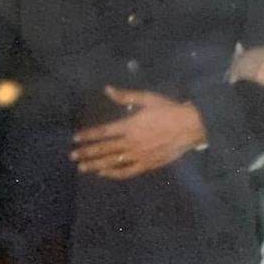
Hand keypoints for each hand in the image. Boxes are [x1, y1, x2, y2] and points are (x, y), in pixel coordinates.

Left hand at [71, 87, 206, 178]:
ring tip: (82, 168)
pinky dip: (114, 173)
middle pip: (104, 149)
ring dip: (95, 165)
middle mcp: (131, 142)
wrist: (190, 126)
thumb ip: (126, 96)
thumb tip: (107, 89)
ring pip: (112, 162)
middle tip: (73, 157)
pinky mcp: (147, 164)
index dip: (88, 135)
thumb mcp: (148, 99)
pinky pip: (127, 171)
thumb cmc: (169, 110)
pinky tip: (104, 174)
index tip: (75, 139)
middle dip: (87, 152)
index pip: (103, 132)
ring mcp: (139, 155)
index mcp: (130, 125)